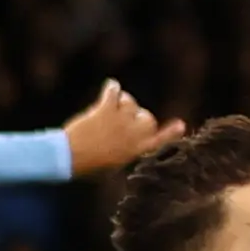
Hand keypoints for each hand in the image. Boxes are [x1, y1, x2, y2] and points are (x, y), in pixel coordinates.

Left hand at [62, 80, 183, 174]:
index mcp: (138, 149)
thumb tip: (129, 137)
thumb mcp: (113, 164)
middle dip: (138, 116)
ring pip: (130, 103)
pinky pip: (114, 93)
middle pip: (147, 117)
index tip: (180, 125)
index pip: (160, 140)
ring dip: (123, 103)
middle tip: (125, 117)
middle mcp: (134, 134)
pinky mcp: (106, 110)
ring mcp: (121, 121)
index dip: (171, 133)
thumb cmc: (88, 165)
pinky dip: (112, 88)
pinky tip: (111, 85)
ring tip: (112, 107)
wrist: (69, 157)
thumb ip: (126, 149)